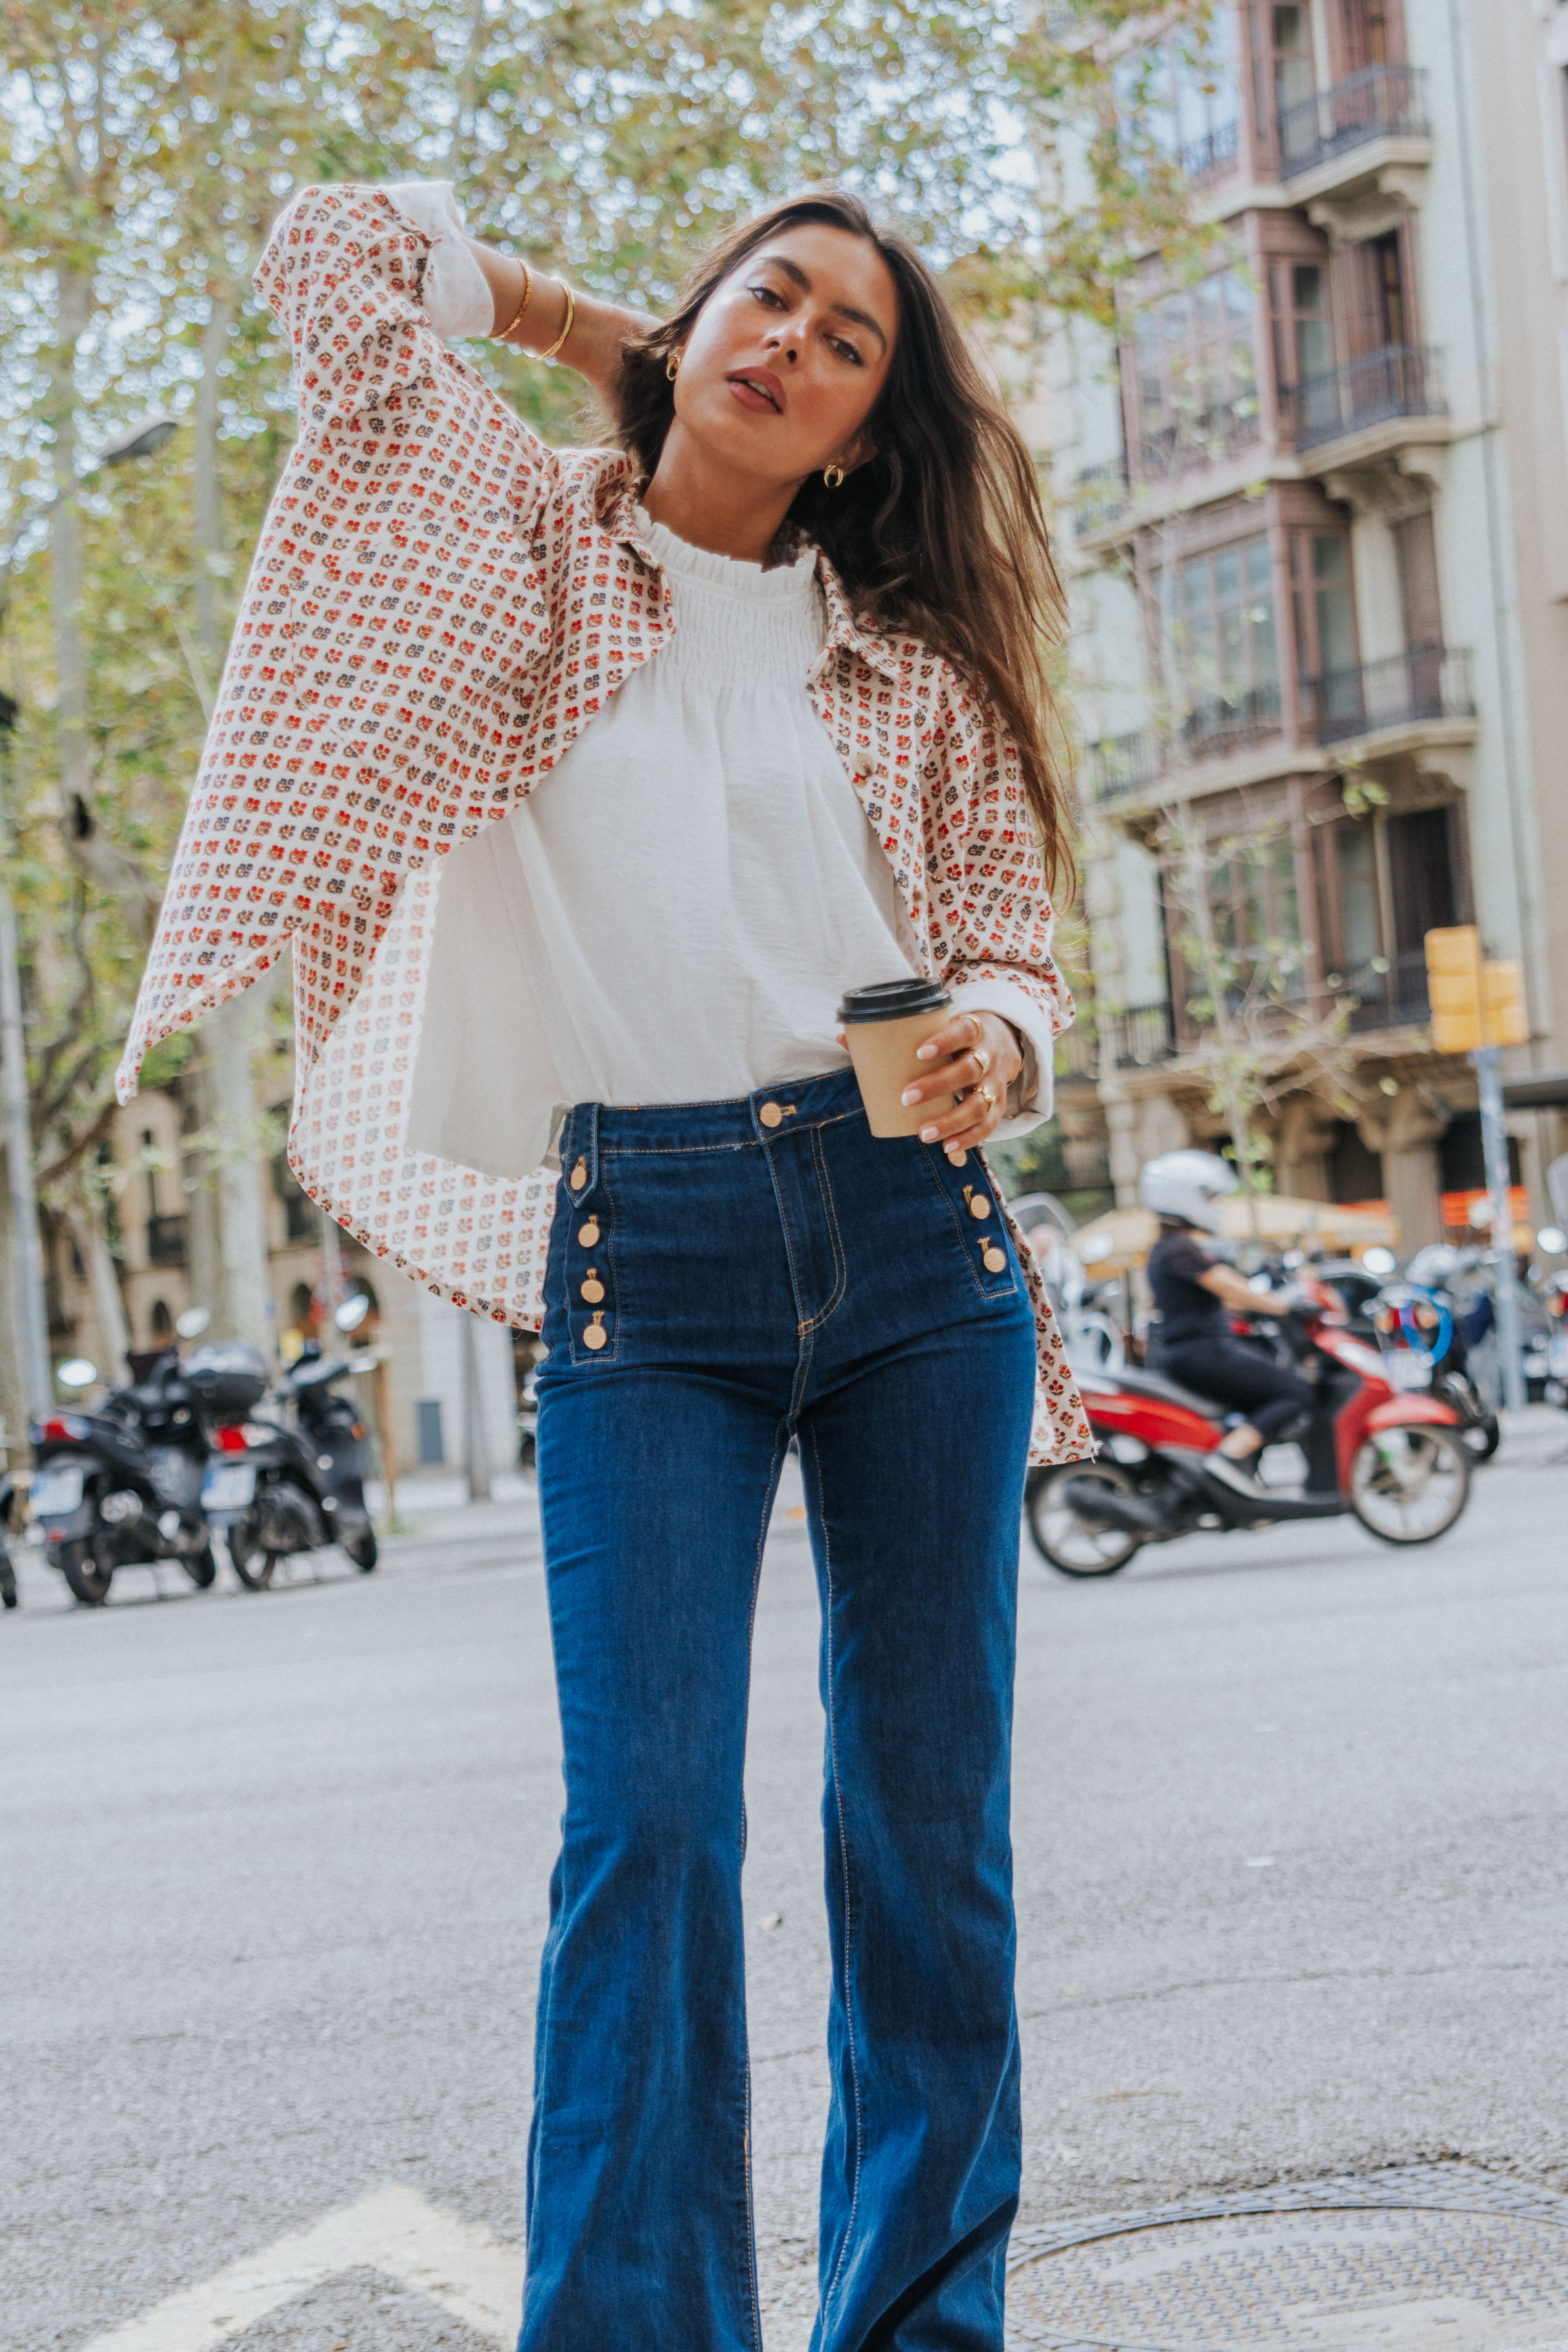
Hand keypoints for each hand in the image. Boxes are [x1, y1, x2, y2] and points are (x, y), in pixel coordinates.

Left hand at [903, 1011, 1022, 1156]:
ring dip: (951, 1121)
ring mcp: (995, 1083)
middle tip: (906, 1098)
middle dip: (938, 1085)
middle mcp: (989, 1057)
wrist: (1001, 1044)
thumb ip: (903, 1034)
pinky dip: (968, 1138)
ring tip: (923, 1133)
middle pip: (969, 1070)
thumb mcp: (942, 1027)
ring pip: (979, 1104)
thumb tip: (847, 1040)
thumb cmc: (957, 1037)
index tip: (919, 1053)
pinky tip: (947, 1146)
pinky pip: (987, 1126)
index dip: (944, 1042)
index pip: (963, 1032)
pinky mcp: (998, 1106)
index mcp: (974, 1031)